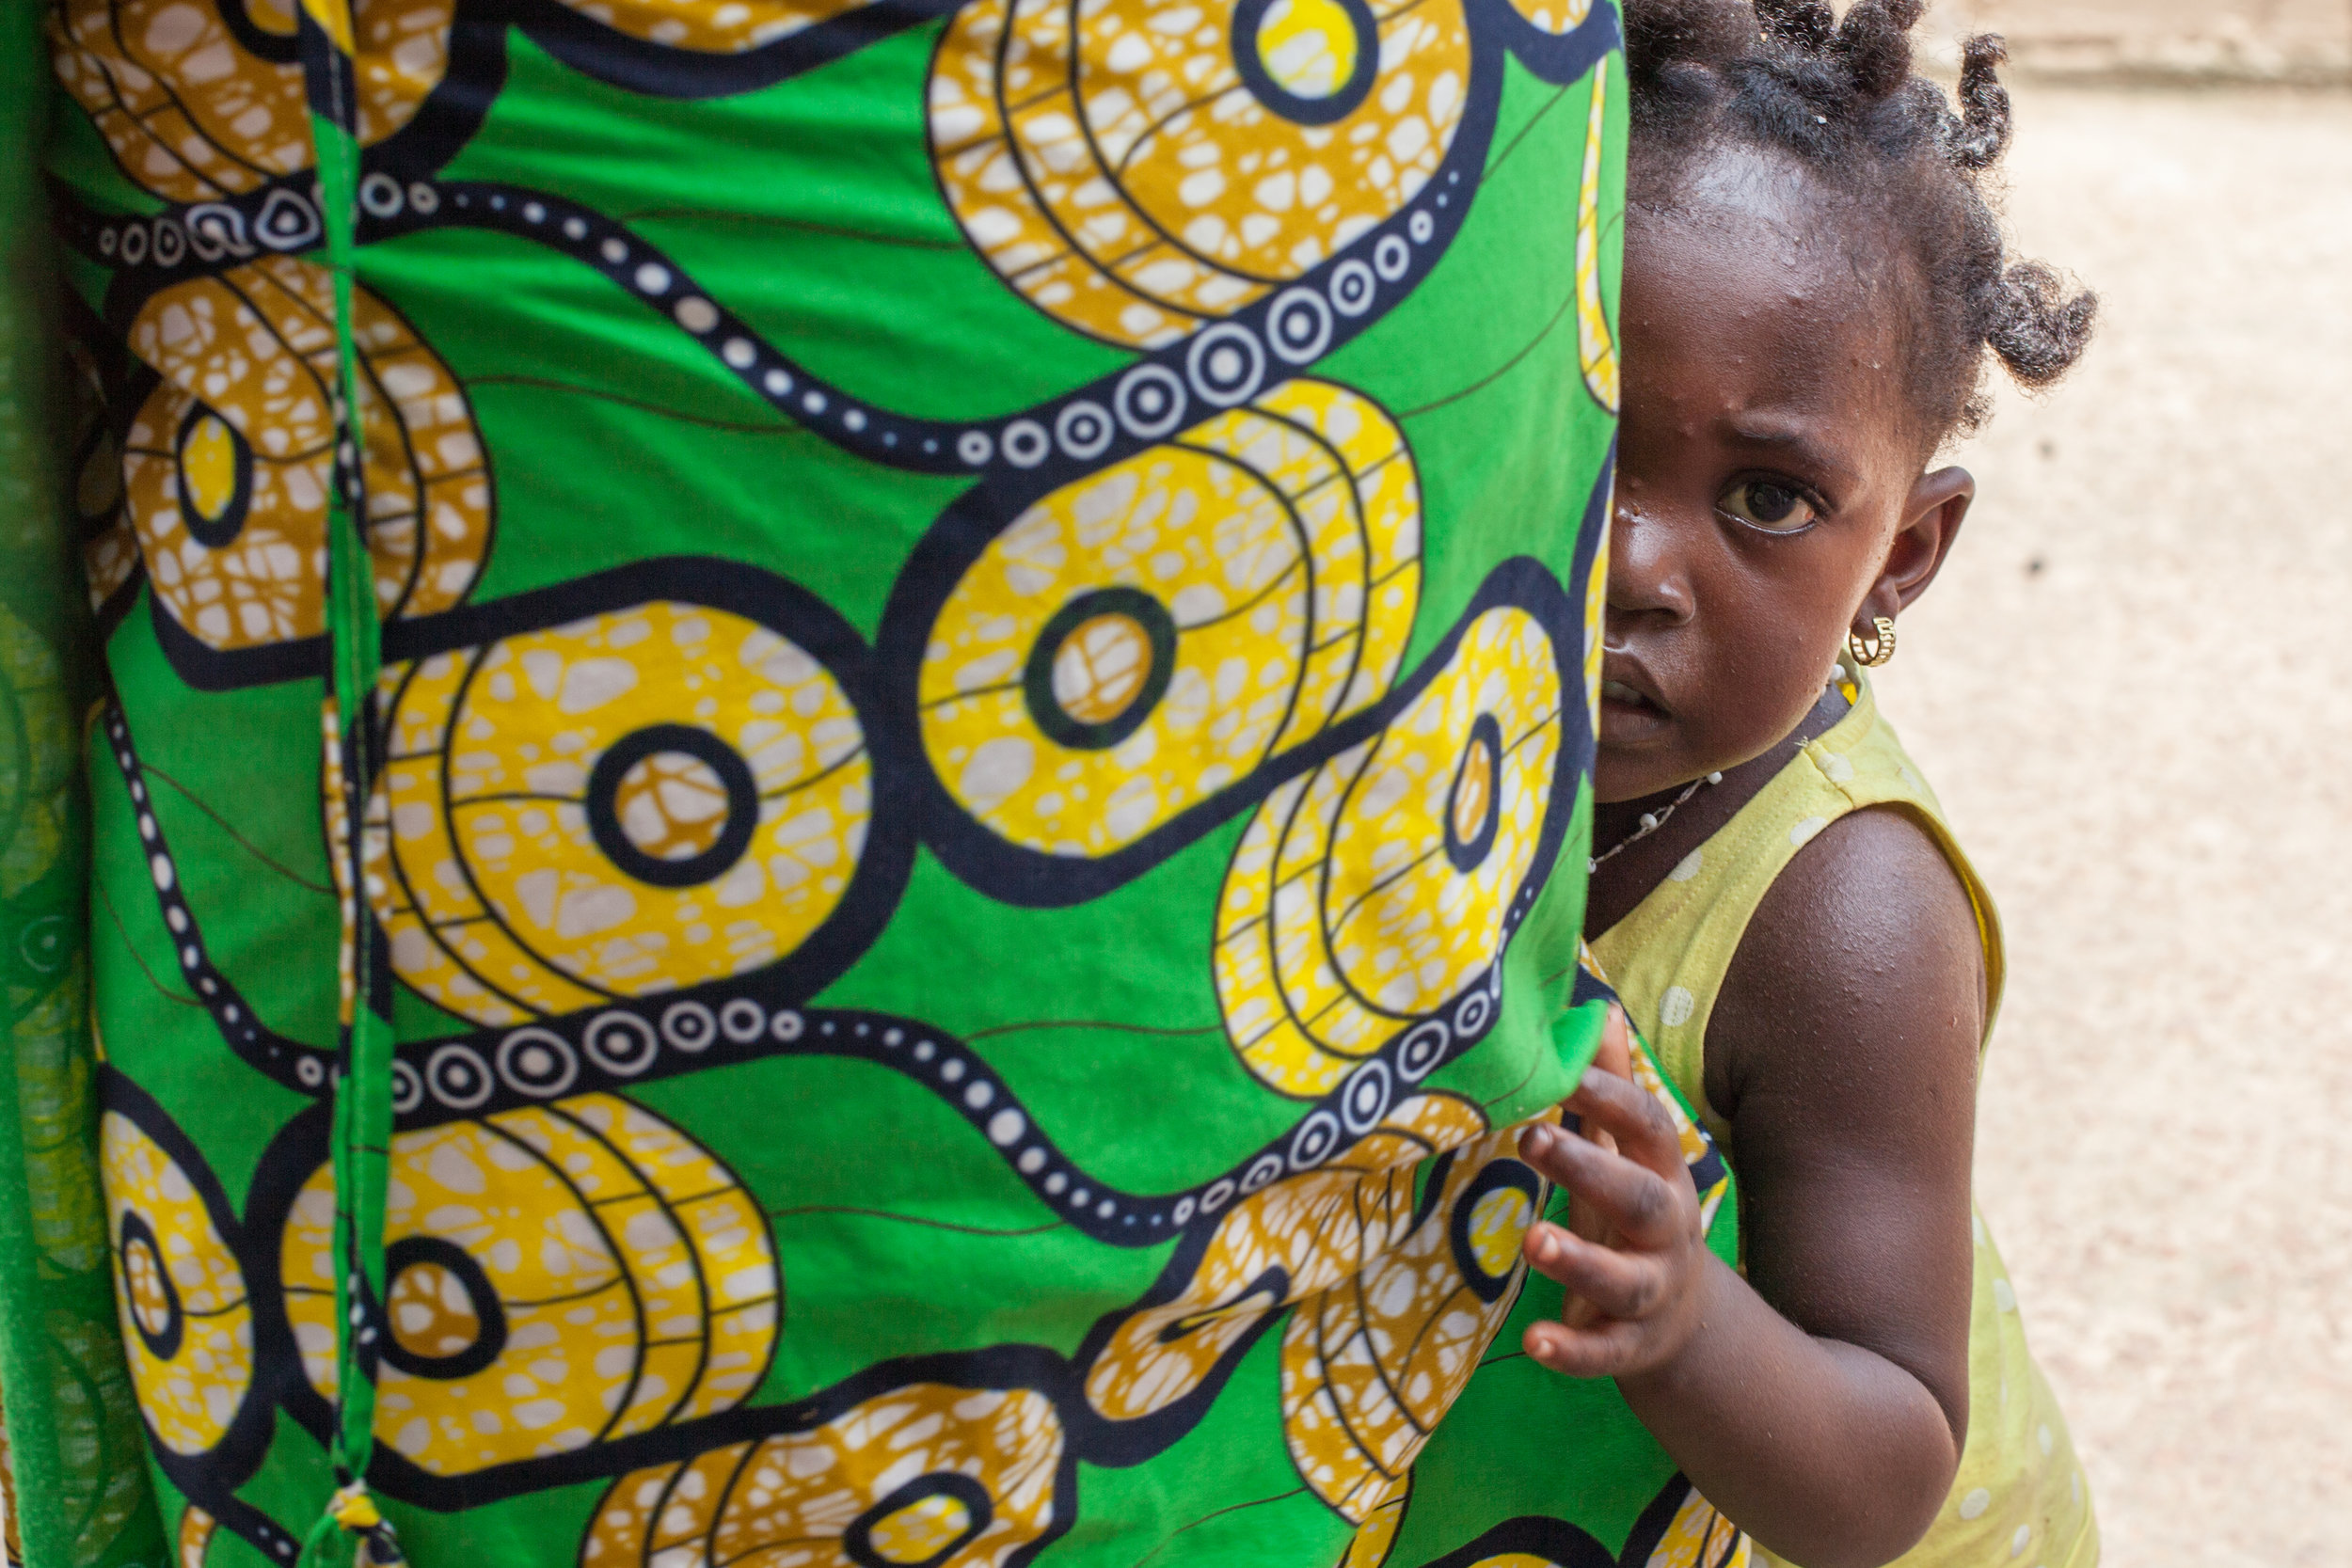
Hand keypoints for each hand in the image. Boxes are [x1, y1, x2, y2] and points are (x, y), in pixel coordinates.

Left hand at [1515, 1007, 1714, 1379]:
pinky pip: (1605, 1353)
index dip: (1611, 1099)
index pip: (1647, 1129)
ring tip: (1532, 1242)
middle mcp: (1665, 1231)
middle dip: (1587, 1168)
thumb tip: (1596, 1008)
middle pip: (1638, 1197)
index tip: (1563, 1073)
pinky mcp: (1631, 1347)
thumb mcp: (1630, 1155)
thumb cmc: (1634, 1214)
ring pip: (1623, 1279)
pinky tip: (1532, 1342)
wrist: (1685, 1323)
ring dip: (1580, 1261)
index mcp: (1662, 1174)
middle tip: (1530, 1139)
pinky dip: (1571, 1350)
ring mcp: (1651, 1292)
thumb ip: (1612, 1088)